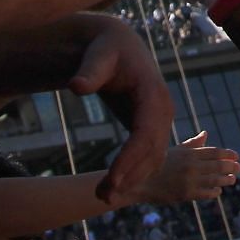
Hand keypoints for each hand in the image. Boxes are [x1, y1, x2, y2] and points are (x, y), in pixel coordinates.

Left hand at [68, 17, 174, 203]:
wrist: (117, 44)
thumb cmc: (106, 49)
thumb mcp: (97, 56)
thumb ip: (89, 72)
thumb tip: (77, 87)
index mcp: (153, 93)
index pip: (146, 133)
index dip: (131, 158)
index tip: (112, 179)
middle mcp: (163, 109)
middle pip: (153, 151)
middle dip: (130, 175)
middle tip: (102, 196)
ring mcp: (161, 119)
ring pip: (153, 157)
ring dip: (132, 179)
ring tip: (102, 196)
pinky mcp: (152, 126)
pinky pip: (148, 155)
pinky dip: (134, 172)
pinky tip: (113, 185)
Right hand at [137, 131, 239, 202]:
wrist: (141, 182)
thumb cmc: (158, 163)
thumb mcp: (175, 150)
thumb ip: (192, 144)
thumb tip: (206, 134)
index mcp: (188, 153)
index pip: (213, 152)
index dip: (227, 154)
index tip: (236, 156)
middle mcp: (191, 166)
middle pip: (217, 165)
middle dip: (230, 167)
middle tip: (239, 168)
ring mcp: (189, 180)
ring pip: (214, 180)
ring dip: (226, 180)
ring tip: (232, 179)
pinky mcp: (186, 194)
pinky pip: (205, 193)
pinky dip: (214, 192)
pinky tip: (218, 191)